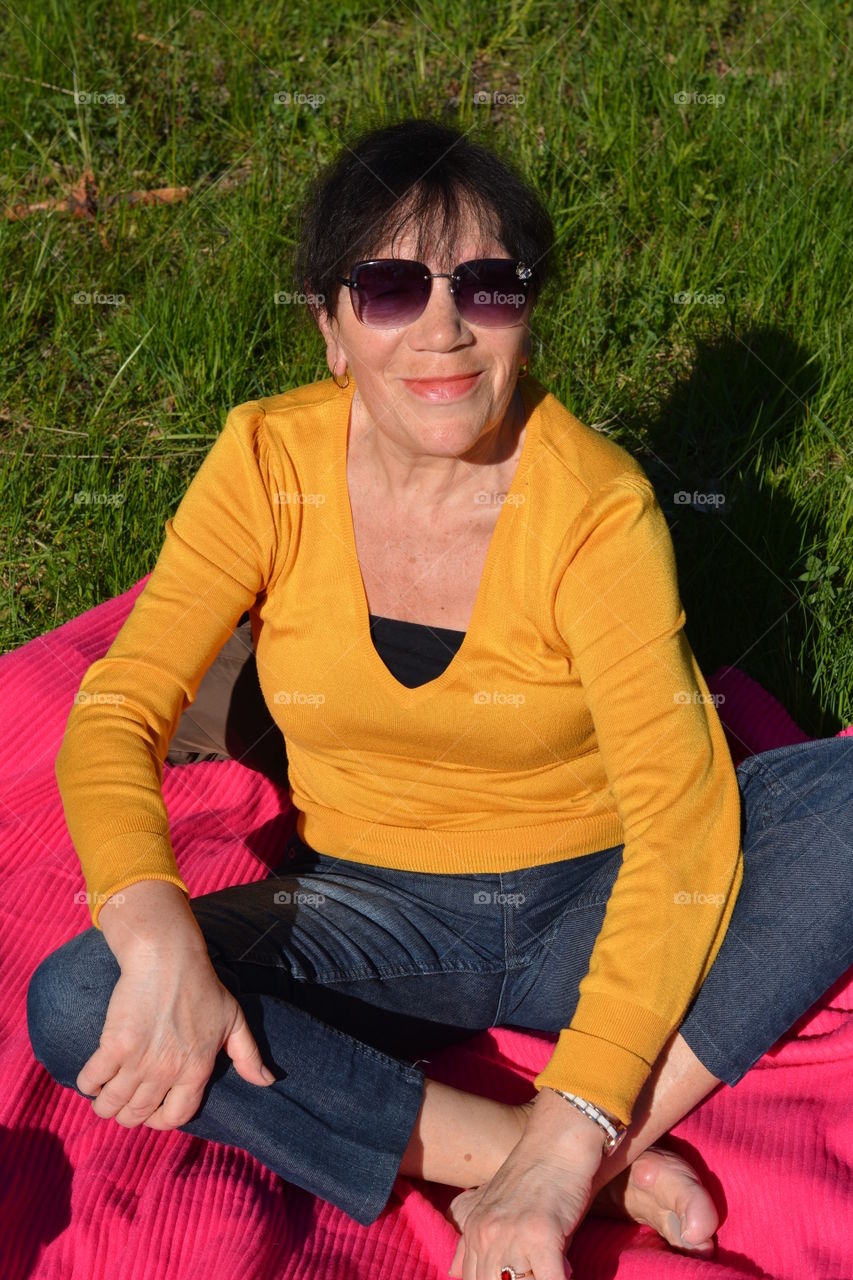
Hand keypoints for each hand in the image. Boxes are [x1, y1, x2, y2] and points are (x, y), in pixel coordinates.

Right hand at [76, 946, 275, 1130]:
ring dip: (105, 1105)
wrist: (169, 958)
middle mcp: (168, 1072)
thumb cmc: (202, 987)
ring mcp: (140, 1061)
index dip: (161, 1121)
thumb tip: (268, 1082)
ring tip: (104, 1094)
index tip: (152, 1113)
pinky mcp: (114, 1046)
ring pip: (111, 1105)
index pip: (177, 1117)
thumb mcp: (234, 1020)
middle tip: (124, 1102)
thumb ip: (249, 1055)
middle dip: (128, 1115)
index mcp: (198, 1070)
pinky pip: (91, 1081)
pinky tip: (92, 1077)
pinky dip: (88, 1084)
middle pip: (139, 1116)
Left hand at [447, 1089, 604, 1279]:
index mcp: (473, 1230)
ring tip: (548, 1267)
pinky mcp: (541, 1235)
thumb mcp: (493, 1205)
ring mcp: (511, 1235)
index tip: (517, 1273)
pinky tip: (566, 1271)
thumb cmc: (533, 1175)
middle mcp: (486, 1234)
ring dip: (534, 1279)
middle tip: (533, 1270)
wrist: (557, 1142)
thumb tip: (453, 1272)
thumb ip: (473, 1239)